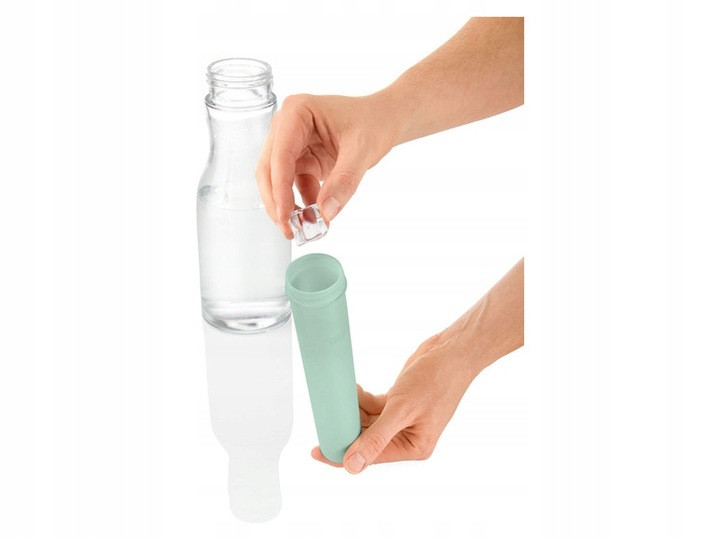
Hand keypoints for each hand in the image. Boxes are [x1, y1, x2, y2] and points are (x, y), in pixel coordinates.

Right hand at [255, 93, 396, 238]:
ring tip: (300, 229)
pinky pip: (294, 186)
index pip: (280, 155)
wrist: (385, 119)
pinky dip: (301, 204)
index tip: (286, 216)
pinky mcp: (301, 160)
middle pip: (269, 170)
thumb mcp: (362, 150)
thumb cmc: (374, 122)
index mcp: (296, 112)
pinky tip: (314, 219)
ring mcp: (292, 144)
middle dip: (277, 202)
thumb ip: (344, 181)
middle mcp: (287, 126)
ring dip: (286, 206)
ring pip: (277, 181)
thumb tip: (326, 211)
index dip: (280, 189)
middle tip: (289, 229)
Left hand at [311, 330, 475, 473]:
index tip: (318, 451)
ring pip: (368, 423)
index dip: (343, 455)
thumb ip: (376, 438)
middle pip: (366, 440)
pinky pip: (374, 408)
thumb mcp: (403, 410)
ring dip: (354, 411)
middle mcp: (407, 437)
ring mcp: (403, 420)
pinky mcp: (399, 404)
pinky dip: (363, 400)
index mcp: (413, 446)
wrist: (452, 352)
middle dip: (347, 428)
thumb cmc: (437, 380)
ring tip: (345, 396)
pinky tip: (356, 390)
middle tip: (326, 417)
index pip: (370, 457)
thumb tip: (353, 465)